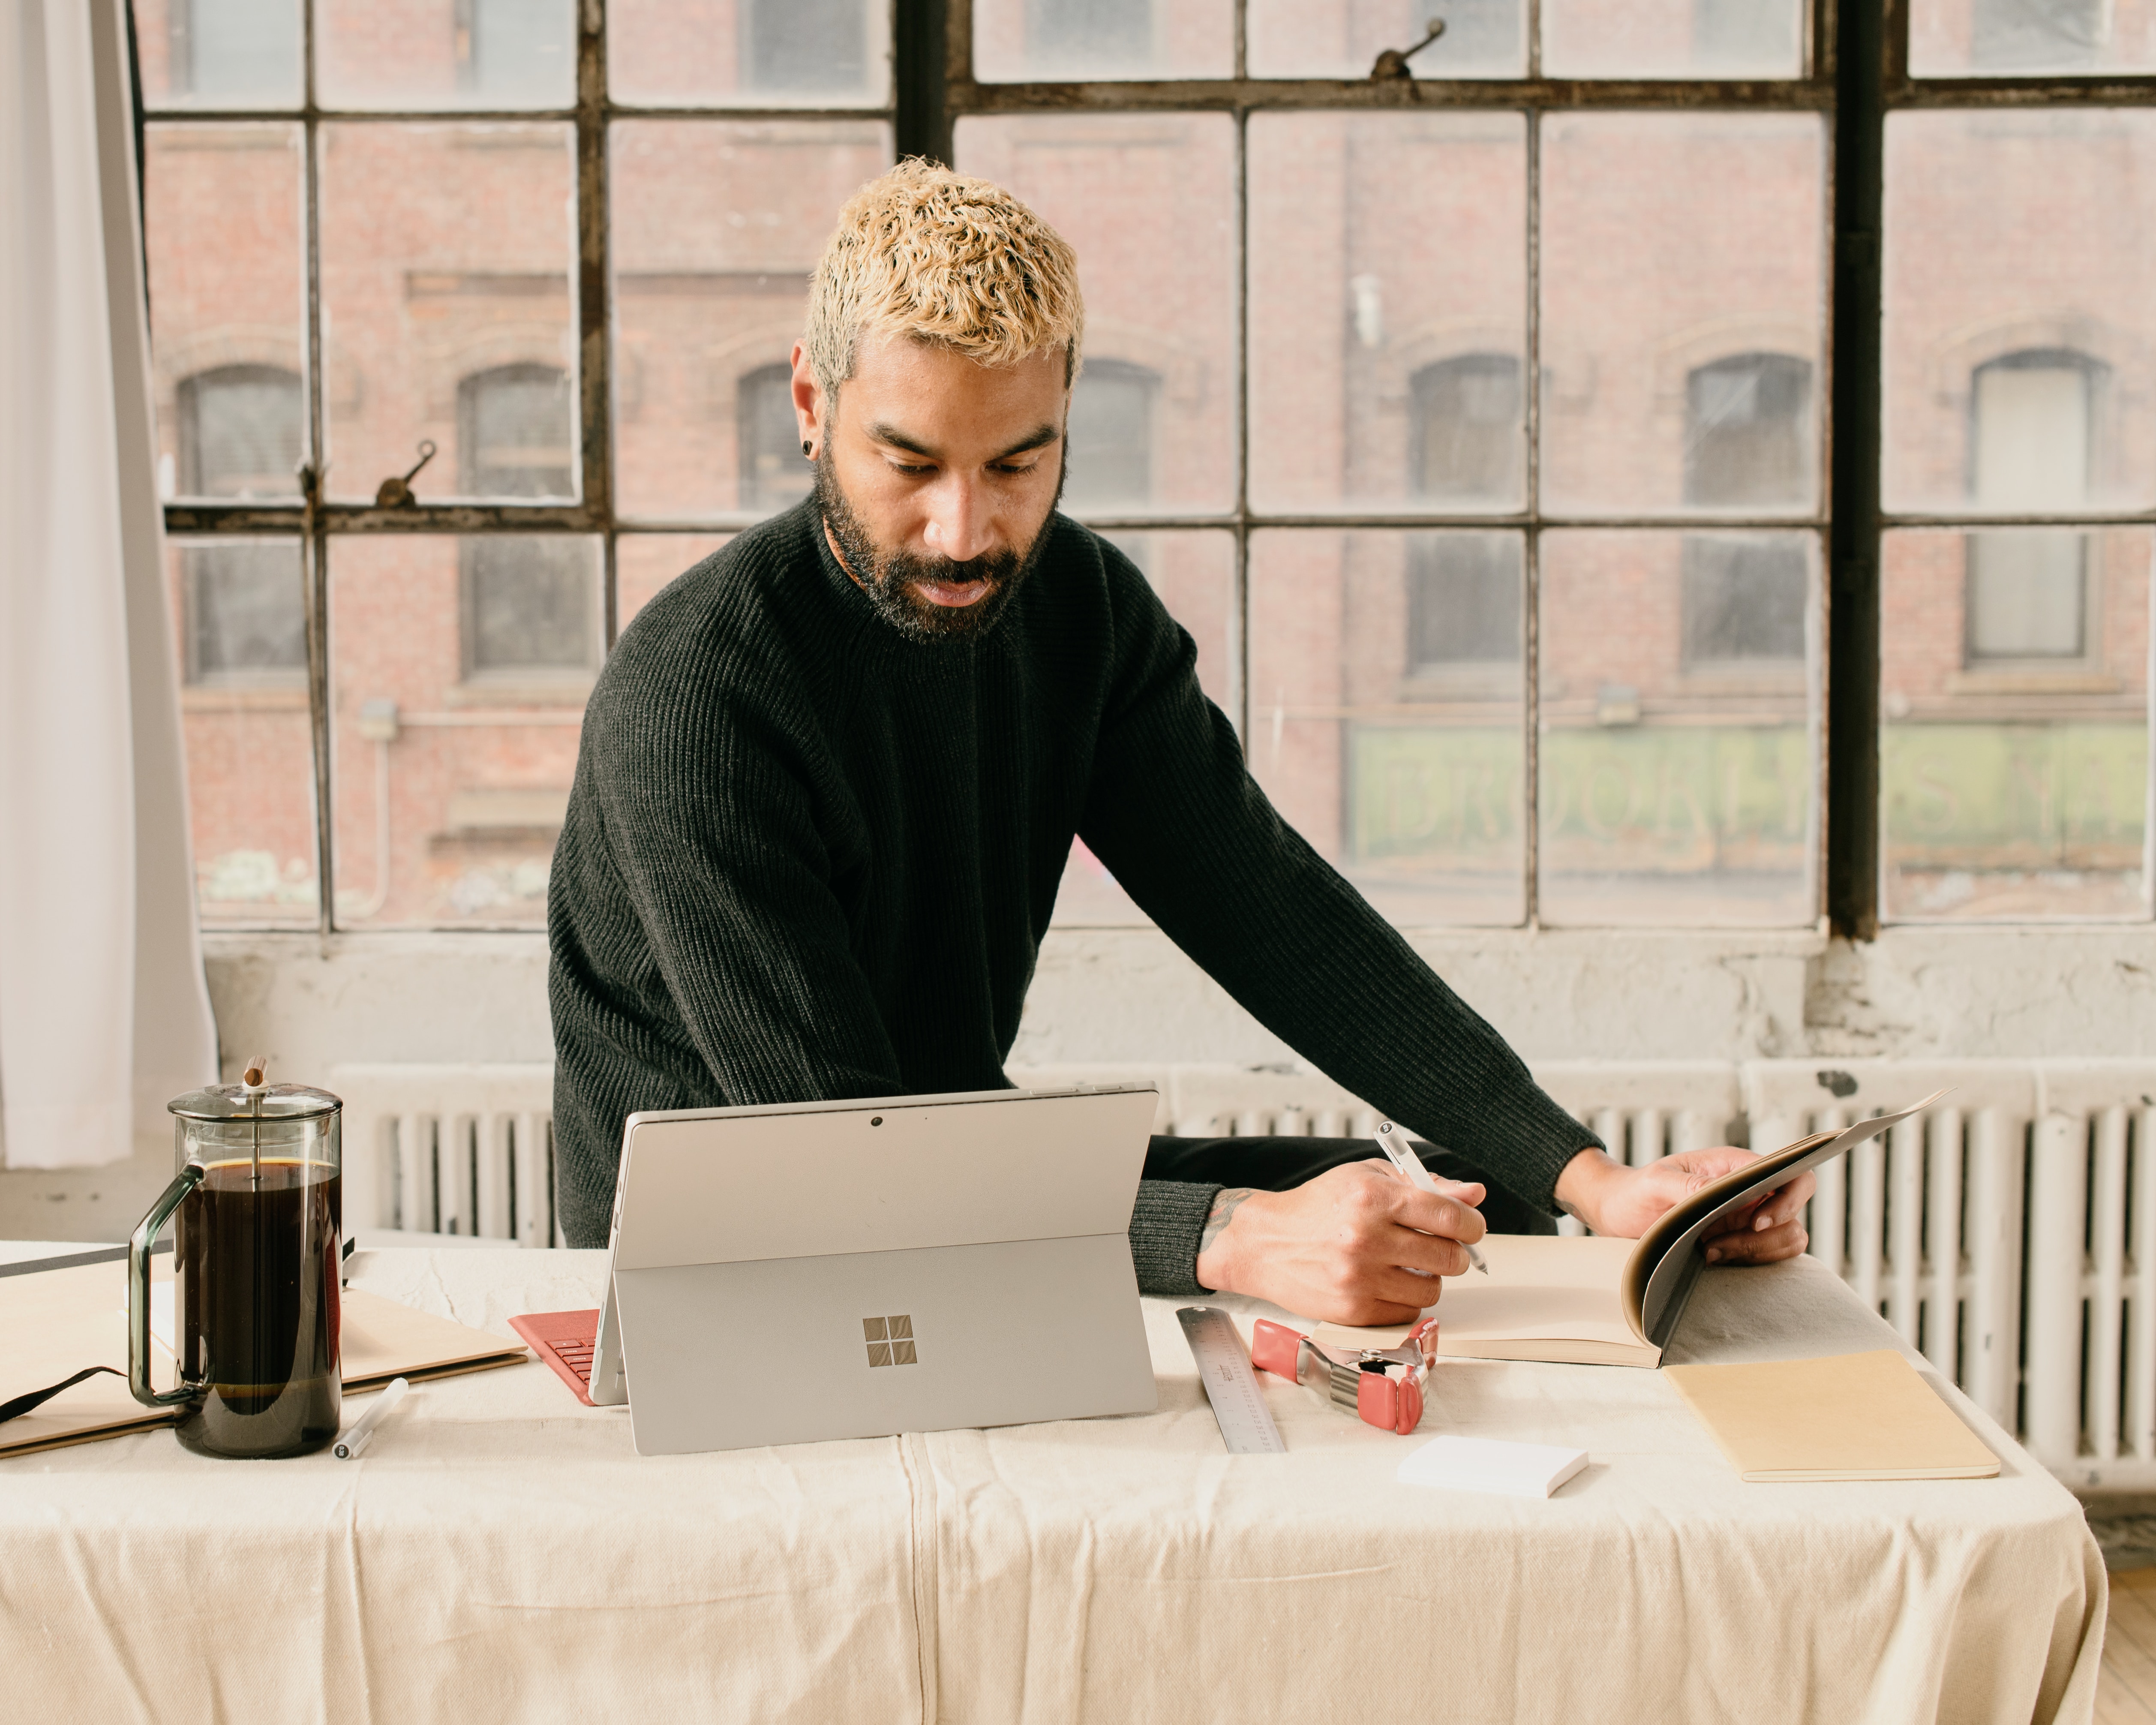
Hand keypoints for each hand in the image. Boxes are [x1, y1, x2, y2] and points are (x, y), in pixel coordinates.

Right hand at [1193, 1160, 1487, 1325]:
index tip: (1470, 1227)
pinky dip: (1405, 1298)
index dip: (1472, 1224)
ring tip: (1406, 1264)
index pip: (1451, 1217)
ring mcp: (1359, 1278)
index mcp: (1374, 1197)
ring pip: (1432, 1290)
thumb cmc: (1321, 1205)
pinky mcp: (1352, 1310)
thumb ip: (1424, 1185)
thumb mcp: (1369, 1177)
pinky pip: (1407, 1312)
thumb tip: (1474, 1195)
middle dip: (1454, 1253)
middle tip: (1438, 1246)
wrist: (1266, 1241)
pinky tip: (1387, 1281)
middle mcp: (1367, 1238)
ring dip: (1428, 1278)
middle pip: (1449, 1257)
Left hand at [1553, 1147, 1814, 1265]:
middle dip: (1764, 1237)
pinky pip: (1769, 1256)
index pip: (1789, 1173)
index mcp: (1735, 1166)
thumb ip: (1686, 1184)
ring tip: (1710, 1252)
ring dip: (1756, 1252)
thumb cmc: (1636, 1190)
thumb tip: (1715, 1191)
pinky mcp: (1741, 1243)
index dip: (1787, 1200)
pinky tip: (1712, 1259)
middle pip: (1793, 1215)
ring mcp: (1749, 1219)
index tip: (1756, 1222)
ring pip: (1787, 1239)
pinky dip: (1750, 1262)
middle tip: (1719, 1245)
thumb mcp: (1654, 1181)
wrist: (1618, 1213)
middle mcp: (1750, 1192)